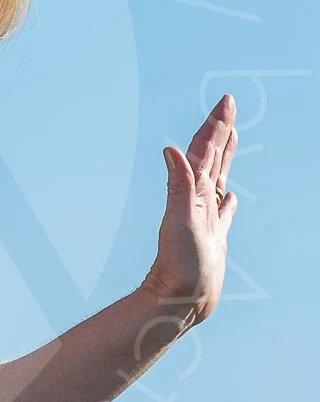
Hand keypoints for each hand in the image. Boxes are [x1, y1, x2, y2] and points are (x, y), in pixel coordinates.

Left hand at [142, 93, 238, 322]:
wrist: (179, 300)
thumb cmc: (179, 264)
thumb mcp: (180, 220)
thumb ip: (178, 184)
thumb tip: (169, 148)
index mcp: (192, 192)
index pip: (204, 149)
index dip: (216, 125)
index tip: (226, 101)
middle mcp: (197, 201)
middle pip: (211, 157)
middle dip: (220, 130)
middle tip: (228, 105)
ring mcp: (205, 218)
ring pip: (218, 178)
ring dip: (224, 156)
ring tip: (231, 137)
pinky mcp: (213, 238)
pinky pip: (223, 212)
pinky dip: (228, 200)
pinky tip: (229, 196)